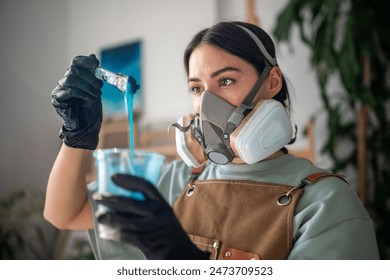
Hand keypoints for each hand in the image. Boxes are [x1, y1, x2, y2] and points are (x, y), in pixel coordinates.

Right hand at [51, 54, 102, 149]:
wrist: (86, 128)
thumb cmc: (91, 110)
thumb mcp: (95, 89)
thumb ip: (93, 75)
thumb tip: (93, 56)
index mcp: (74, 77)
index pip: (76, 62)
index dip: (86, 61)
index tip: (96, 64)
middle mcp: (65, 81)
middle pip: (75, 69)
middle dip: (90, 77)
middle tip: (100, 86)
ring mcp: (59, 90)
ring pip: (72, 79)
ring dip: (88, 86)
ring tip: (97, 95)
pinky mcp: (57, 99)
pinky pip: (70, 90)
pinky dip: (82, 94)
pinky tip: (89, 100)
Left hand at [93, 174, 209, 259]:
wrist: (178, 251)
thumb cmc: (162, 229)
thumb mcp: (159, 213)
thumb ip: (144, 205)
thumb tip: (116, 197)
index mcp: (162, 202)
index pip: (145, 186)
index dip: (129, 180)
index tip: (113, 176)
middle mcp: (161, 213)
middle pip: (133, 204)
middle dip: (112, 199)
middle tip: (98, 196)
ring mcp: (157, 229)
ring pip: (129, 222)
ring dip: (111, 218)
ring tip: (99, 216)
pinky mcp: (151, 243)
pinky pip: (129, 237)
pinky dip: (115, 234)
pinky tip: (105, 232)